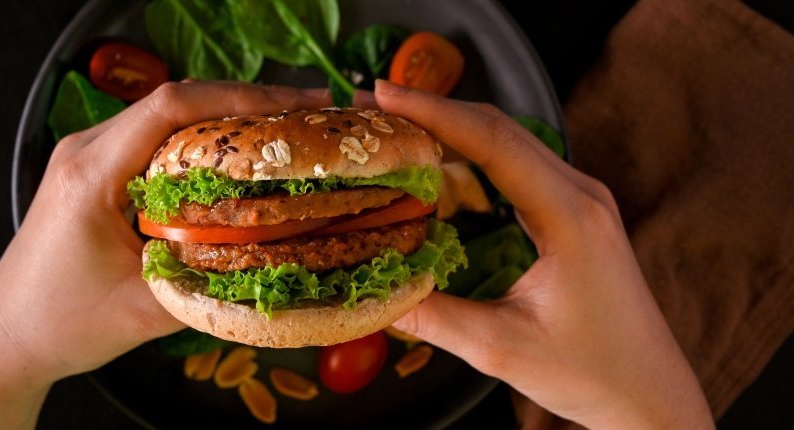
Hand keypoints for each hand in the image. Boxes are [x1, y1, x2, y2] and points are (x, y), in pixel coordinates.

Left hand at [0, 82, 329, 428]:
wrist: (10, 335)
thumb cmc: (64, 324)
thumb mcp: (146, 311)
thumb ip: (212, 283)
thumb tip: (281, 259)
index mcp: (91, 174)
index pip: (170, 109)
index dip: (240, 99)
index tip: (294, 107)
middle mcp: (86, 150)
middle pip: (175, 102)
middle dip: (247, 102)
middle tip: (308, 114)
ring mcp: (90, 155)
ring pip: (168, 116)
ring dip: (228, 118)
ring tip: (285, 128)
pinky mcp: (99, 170)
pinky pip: (159, 138)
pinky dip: (206, 140)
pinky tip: (241, 155)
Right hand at [375, 80, 712, 429]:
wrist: (646, 390)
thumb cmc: (589, 371)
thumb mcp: (500, 348)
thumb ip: (433, 317)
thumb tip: (371, 290)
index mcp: (570, 216)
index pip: (494, 142)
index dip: (434, 113)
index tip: (384, 96)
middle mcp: (581, 193)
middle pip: (501, 129)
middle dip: (435, 111)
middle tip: (375, 106)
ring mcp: (582, 199)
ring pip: (511, 142)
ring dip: (454, 128)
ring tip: (398, 125)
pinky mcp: (575, 212)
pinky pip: (519, 165)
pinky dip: (474, 154)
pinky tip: (441, 160)